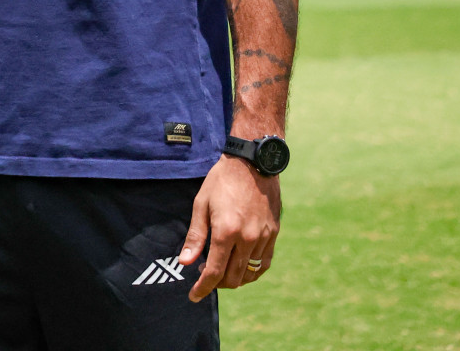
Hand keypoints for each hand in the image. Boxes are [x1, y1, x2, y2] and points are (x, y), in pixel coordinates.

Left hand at [178, 154, 281, 301]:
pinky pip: (264, 263)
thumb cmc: (221, 181)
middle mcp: (247, 238)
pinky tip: (242, 268)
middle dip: (217, 284)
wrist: (252, 163)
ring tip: (221, 270)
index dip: (203, 288)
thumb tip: (185, 262)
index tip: (194, 296)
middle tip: (204, 277)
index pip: (214, 272)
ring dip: (234, 278)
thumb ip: (195, 236)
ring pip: (249, 273)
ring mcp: (263, 237)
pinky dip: (252, 271)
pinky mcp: (273, 233)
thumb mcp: (201, 204)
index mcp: (226, 231)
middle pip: (233, 277)